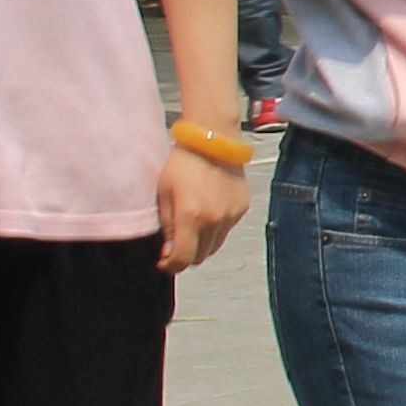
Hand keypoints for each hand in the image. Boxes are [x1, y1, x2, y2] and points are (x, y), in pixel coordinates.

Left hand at [156, 143, 248, 272]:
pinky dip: (215, 229)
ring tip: (193, 225)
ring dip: (202, 244)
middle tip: (176, 243)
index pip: (182, 259)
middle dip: (186, 255)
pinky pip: (226, 231)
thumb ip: (166, 226)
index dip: (171, 266)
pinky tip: (208, 211)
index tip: (164, 262)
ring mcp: (231, 216)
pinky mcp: (241, 209)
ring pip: (214, 247)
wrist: (212, 139)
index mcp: (190, 215)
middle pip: (200, 258)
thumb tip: (169, 252)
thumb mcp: (164, 193)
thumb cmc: (183, 162)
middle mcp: (214, 220)